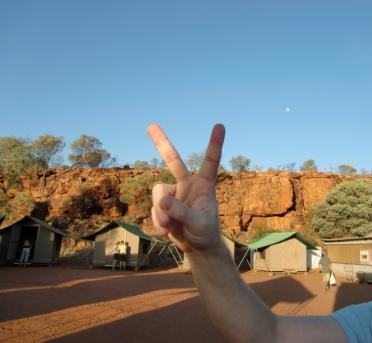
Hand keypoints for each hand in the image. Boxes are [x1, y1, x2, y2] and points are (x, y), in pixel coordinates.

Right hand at [148, 123, 225, 253]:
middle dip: (162, 143)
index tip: (220, 125)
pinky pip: (154, 208)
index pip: (210, 162)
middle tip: (151, 125)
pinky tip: (166, 231)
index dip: (215, 144)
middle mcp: (188, 185)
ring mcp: (174, 194)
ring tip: (168, 226)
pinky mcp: (163, 205)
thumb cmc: (205, 232)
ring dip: (160, 212)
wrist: (197, 246)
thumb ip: (182, 212)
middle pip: (174, 161)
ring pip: (158, 193)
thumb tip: (163, 201)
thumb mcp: (199, 224)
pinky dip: (157, 221)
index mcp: (204, 185)